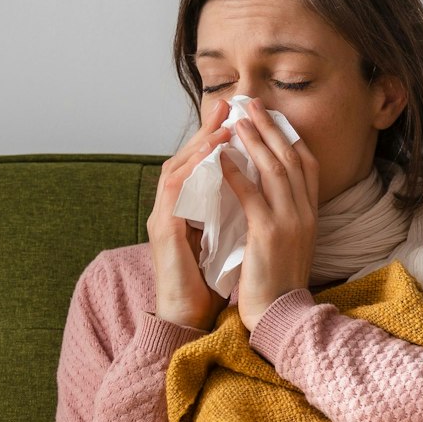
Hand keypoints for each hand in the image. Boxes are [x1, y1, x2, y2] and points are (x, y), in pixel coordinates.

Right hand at [147, 101, 233, 331]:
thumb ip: (235, 211)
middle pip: (186, 157)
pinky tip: (211, 157)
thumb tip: (259, 190)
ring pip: (178, 167)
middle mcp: (171, 207)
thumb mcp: (229, 238)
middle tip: (227, 104)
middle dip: (206, 130)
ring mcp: (164, 217)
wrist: (191, 317)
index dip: (217, 139)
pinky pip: (176, 192)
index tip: (241, 116)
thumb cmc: (211, 282)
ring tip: (223, 124)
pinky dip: (193, 171)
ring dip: (199, 144)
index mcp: (188, 208)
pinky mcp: (164, 231)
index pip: (201, 164)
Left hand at [223, 96, 320, 333]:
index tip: (273, 117)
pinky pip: (251, 194)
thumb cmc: (277, 283)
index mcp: (311, 215)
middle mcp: (305, 213)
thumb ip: (286, 216)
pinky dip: (237, 172)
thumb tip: (273, 194)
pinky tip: (221, 157)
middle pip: (291, 157)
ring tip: (236, 119)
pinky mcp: (269, 233)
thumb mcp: (290, 243)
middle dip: (270, 127)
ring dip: (254, 140)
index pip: (307, 165)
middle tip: (251, 104)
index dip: (290, 137)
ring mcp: (290, 222)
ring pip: (274, 169)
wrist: (279, 314)